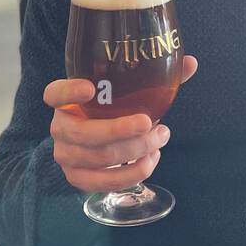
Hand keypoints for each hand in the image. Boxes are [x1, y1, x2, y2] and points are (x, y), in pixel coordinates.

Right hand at [44, 56, 197, 193]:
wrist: (108, 142)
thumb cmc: (118, 111)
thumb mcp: (131, 93)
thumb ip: (157, 77)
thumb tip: (191, 63)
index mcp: (66, 100)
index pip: (54, 94)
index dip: (68, 92)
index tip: (91, 87)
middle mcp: (60, 127)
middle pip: (83, 132)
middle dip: (120, 130)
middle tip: (150, 123)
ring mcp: (66, 155)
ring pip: (99, 157)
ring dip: (135, 151)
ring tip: (159, 140)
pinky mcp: (77, 178)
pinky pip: (102, 182)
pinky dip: (130, 174)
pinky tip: (149, 161)